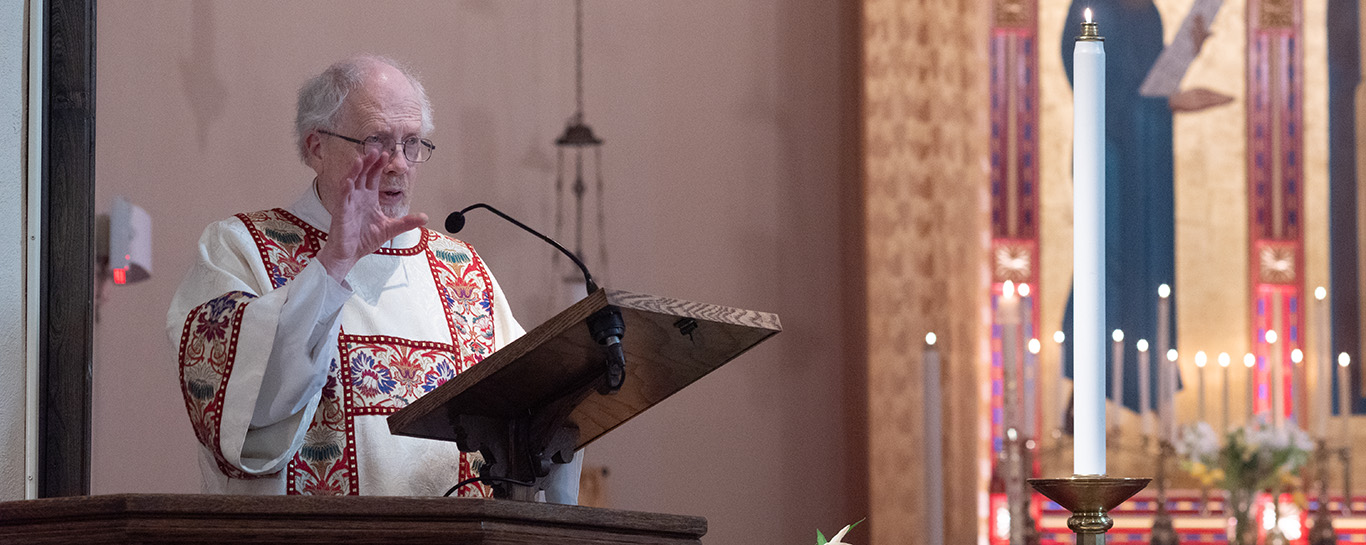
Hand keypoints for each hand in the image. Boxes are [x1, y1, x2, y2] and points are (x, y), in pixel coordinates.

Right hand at [315, 149, 427, 281]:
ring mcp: (348, 204)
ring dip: (355, 171)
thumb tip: (424, 217)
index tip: (386, 155)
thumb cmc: (365, 240)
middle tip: (376, 150)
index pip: (373, 177)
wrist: (350, 254)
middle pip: (362, 175)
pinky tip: (348, 181)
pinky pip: (341, 198)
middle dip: (368, 163)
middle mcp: (358, 197)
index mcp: (369, 198)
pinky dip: (344, 189)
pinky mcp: (341, 213)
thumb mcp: (390, 229)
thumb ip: (406, 222)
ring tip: (361, 159)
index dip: (378, 166)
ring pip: (350, 182)